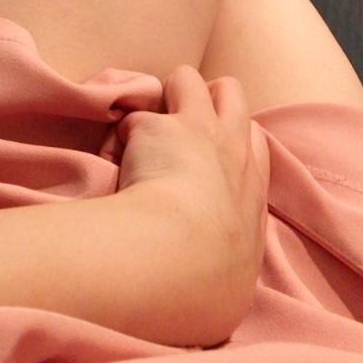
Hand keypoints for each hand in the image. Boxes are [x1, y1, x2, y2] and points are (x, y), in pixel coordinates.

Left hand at [100, 65, 270, 333]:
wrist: (182, 259)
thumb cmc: (211, 285)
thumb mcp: (236, 275)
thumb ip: (231, 255)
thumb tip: (219, 275)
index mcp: (253, 186)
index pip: (255, 138)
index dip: (232, 136)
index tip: (209, 155)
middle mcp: (232, 146)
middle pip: (231, 91)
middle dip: (205, 96)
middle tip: (177, 124)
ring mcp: (196, 128)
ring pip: (186, 77)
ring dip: (164, 94)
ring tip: (142, 129)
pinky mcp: (155, 126)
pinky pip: (133, 117)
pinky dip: (120, 134)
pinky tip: (107, 159)